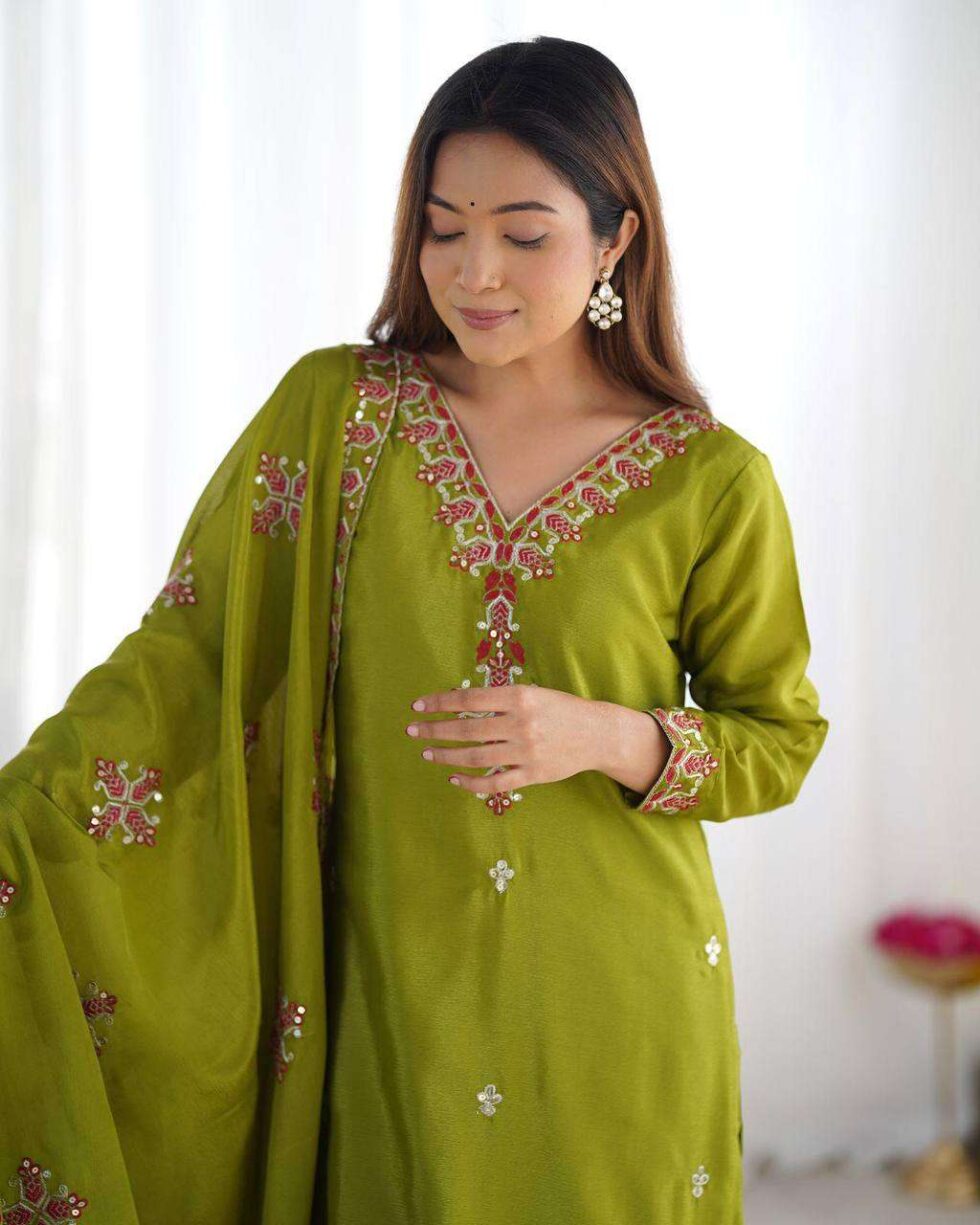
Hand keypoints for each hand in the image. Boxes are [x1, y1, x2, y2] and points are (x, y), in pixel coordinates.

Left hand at [404, 683, 608, 796]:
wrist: (597, 733)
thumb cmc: (560, 709)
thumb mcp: (533, 693)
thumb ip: (500, 700)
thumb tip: (459, 704)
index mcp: (520, 697)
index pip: (469, 700)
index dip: (440, 702)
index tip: (419, 705)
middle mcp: (521, 724)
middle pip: (467, 730)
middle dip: (435, 730)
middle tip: (413, 730)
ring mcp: (526, 752)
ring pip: (476, 758)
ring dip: (447, 756)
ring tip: (428, 753)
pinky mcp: (532, 775)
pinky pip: (495, 783)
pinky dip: (471, 783)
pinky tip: (454, 778)